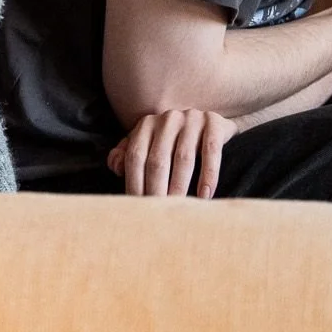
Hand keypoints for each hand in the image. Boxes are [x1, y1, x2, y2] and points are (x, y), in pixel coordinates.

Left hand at [107, 108, 237, 197]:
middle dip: (156, 189)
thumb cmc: (173, 142)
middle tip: (157, 213)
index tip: (137, 207)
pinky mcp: (215, 123)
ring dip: (179, 186)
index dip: (134, 182)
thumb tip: (116, 168)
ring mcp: (192, 119)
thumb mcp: (149, 145)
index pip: (135, 156)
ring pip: (183, 158)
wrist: (211, 124)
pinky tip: (204, 195)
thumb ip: (127, 155)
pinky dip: (208, 175)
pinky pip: (211, 151)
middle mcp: (168, 119)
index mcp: (147, 124)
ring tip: (178, 207)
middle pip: (158, 160)